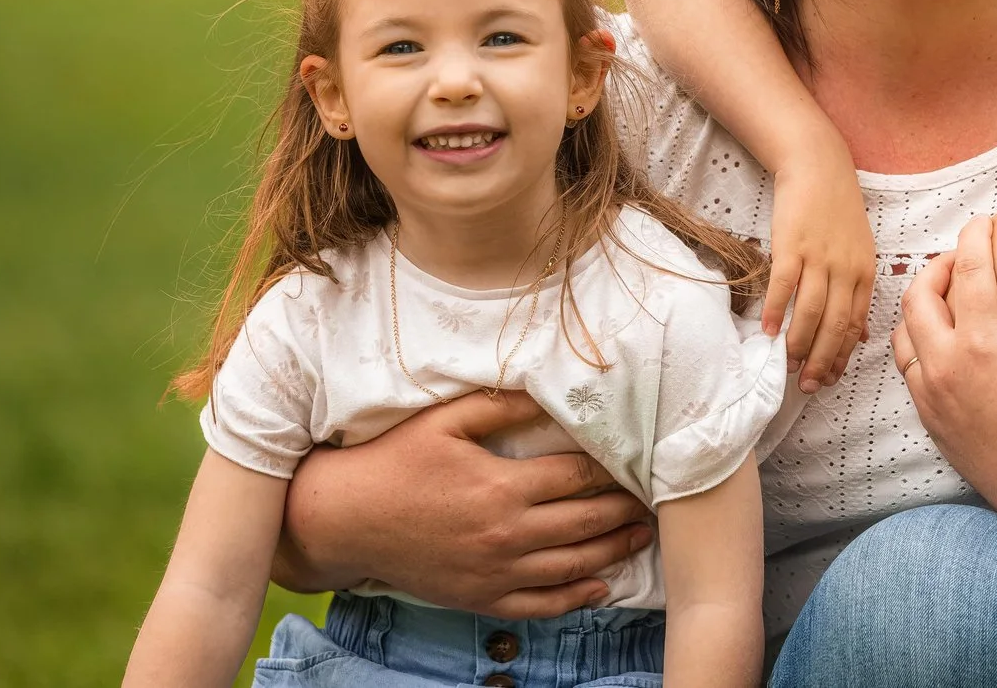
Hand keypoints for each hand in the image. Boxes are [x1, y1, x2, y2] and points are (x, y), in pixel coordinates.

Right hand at [279, 389, 652, 618]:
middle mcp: (506, 534)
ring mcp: (494, 572)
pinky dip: (574, 598)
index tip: (638, 460)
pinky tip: (598, 588)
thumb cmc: (394, 462)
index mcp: (502, 486)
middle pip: (585, 523)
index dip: (613, 469)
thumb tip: (549, 389)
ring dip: (612, 552)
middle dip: (624, 511)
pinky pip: (538, 606)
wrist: (343, 520)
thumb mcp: (445, 420)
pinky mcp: (479, 597)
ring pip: (571, 567)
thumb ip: (502, 405)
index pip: (578, 477)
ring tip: (641, 537)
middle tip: (653, 500)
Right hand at [767, 149, 874, 390]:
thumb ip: (858, 292)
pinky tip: (765, 331)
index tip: (831, 380)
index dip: (843, 356)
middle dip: (822, 361)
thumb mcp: (861, 251)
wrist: (819, 168)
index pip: (856, 325)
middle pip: (835, 325)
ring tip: (787, 366)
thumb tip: (861, 334)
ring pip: (810, 312)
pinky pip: (783, 286)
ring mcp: (819, 257)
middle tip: (808, 386)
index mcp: (865, 273)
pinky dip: (774, 311)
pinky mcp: (792, 245)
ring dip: (798, 344)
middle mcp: (846, 269)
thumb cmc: (838, 212)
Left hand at [891, 217, 996, 538]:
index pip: (968, 273)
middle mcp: (946, 366)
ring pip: (903, 334)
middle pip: (917, 297)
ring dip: (920, 308)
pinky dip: (920, 345)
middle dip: (935, 269)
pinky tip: (943, 342)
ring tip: (946, 300)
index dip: (973, 240)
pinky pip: (909, 369)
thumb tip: (986, 307)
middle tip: (957, 262)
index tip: (980, 224)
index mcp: (982, 344)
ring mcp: (930, 394)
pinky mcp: (927, 417)